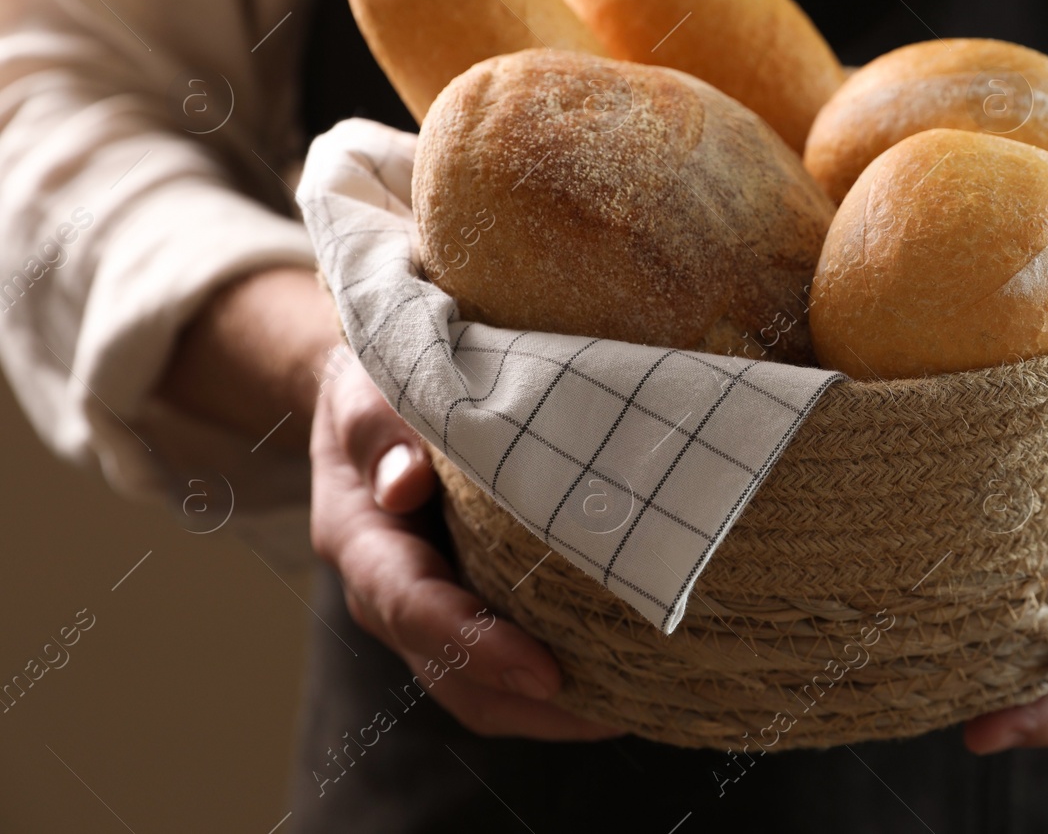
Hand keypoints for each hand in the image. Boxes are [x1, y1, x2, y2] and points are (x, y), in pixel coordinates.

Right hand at [310, 346, 621, 740]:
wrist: (367, 402)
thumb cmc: (374, 386)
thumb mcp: (366, 390)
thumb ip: (378, 429)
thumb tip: (405, 481)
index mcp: (361, 541)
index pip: (414, 608)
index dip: (477, 645)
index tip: (546, 671)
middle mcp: (388, 594)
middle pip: (453, 677)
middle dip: (532, 706)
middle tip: (619, 711)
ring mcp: (425, 611)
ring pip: (479, 690)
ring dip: (551, 711)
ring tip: (634, 705)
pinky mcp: (465, 607)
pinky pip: (502, 667)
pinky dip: (554, 686)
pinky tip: (618, 676)